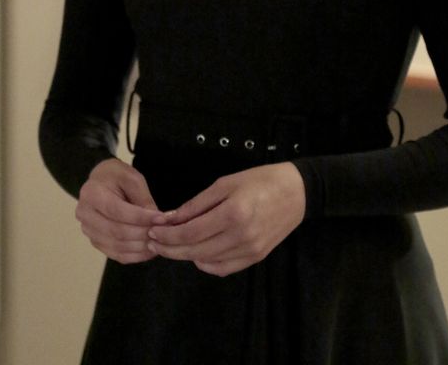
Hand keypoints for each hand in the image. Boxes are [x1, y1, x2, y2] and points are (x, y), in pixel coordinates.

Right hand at [76, 158, 160, 263]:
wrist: (101, 181)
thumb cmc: (117, 176)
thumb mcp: (132, 178)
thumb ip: (143, 199)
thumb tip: (157, 222)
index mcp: (92, 193)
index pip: (117, 211)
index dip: (141, 217)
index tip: (161, 218)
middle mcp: (85, 214)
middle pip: (116, 231)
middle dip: (142, 233)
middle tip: (162, 232)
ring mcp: (88, 231)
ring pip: (116, 246)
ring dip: (140, 247)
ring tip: (159, 242)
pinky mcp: (95, 242)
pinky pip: (115, 254)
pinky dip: (134, 255)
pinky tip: (149, 250)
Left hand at [146, 162, 305, 276]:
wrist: (296, 192)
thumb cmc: (259, 180)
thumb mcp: (225, 183)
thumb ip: (197, 204)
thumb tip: (170, 219)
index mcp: (234, 213)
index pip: (191, 232)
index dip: (168, 235)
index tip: (152, 231)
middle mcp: (242, 236)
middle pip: (196, 250)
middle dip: (170, 248)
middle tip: (153, 241)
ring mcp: (250, 250)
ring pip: (207, 262)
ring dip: (185, 255)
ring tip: (170, 245)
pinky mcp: (256, 258)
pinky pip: (223, 268)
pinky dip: (205, 263)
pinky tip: (196, 253)